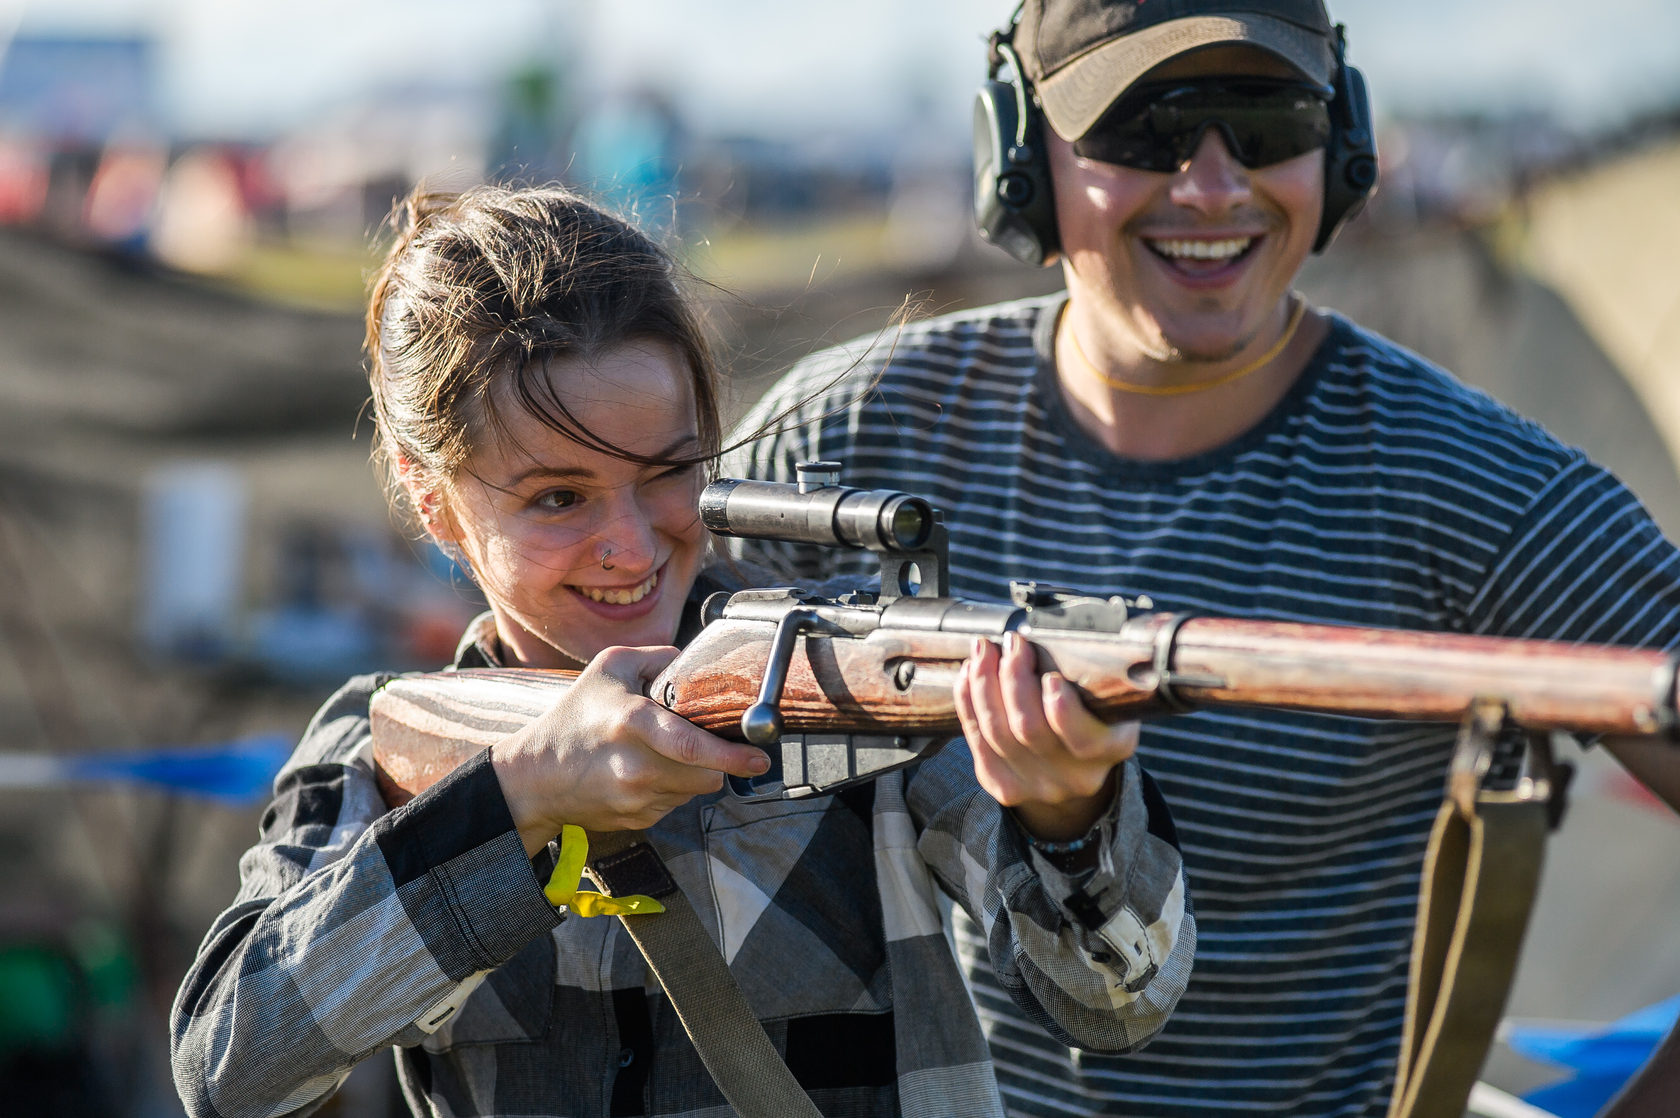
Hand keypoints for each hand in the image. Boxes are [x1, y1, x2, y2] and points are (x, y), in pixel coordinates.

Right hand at [492, 645, 770, 854]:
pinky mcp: (637, 821)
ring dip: (694, 773)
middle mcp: (636, 766)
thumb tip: (698, 662)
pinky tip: (645, 772)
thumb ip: (658, 656)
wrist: (534, 778)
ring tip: (664, 753)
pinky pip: (675, 805)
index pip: (691, 745)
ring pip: (696, 790)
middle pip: (707, 773)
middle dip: (717, 759)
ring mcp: (636, 799)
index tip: (760, 758)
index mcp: (632, 722)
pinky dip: (672, 789)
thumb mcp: (609, 667)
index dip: (732, 754)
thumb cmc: (573, 717)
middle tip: (704, 741)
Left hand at [955, 632, 1139, 842]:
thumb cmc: (1093, 713)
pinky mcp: (1004, 786)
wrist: (1074, 768)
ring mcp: (1038, 786)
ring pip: (997, 732)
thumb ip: (1091, 673)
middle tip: (1011, 642)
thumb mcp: (1108, 694)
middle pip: (1029, 728)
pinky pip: (977, 741)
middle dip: (1013, 678)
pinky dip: (968, 702)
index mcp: (1111, 749)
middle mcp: (1076, 776)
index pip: (1083, 738)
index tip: (1050, 676)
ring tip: (984, 650)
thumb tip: (1052, 629)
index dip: (1062, 708)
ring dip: (984, 684)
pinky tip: (968, 675)